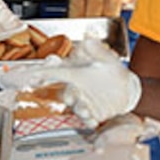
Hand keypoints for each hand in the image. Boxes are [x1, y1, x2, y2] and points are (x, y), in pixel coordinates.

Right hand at [0, 39, 141, 125]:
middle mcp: (76, 90)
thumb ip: (98, 51)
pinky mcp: (93, 114)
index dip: (42, 75)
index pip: (55, 74)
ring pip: (77, 108)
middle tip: (71, 97)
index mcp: (75, 74)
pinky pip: (88, 119)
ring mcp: (84, 103)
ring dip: (79, 110)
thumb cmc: (112, 72)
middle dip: (68, 96)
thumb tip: (89, 37)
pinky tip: (94, 122)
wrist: (127, 88)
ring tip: (86, 111)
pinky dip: (90, 121)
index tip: (32, 79)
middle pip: (66, 94)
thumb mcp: (107, 60)